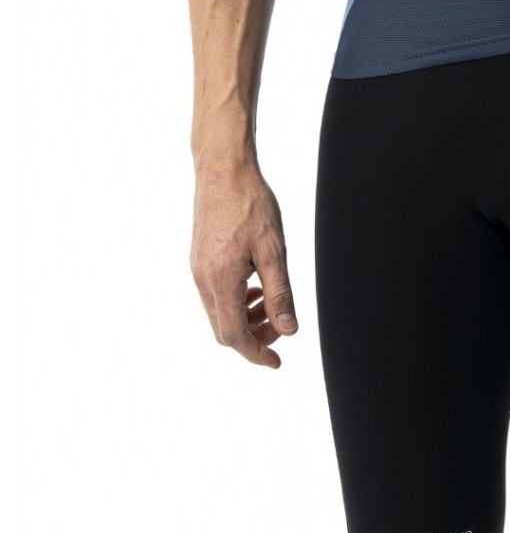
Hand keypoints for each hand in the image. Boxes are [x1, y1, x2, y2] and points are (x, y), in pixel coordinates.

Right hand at [190, 167, 298, 366]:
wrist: (223, 170)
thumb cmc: (250, 204)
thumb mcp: (273, 250)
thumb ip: (280, 293)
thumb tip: (288, 329)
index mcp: (220, 281)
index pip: (234, 335)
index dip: (256, 353)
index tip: (275, 362)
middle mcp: (203, 280)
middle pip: (224, 329)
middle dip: (253, 336)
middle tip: (281, 327)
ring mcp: (198, 269)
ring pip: (219, 312)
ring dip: (246, 317)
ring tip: (271, 303)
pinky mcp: (199, 259)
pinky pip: (215, 294)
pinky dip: (236, 300)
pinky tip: (255, 284)